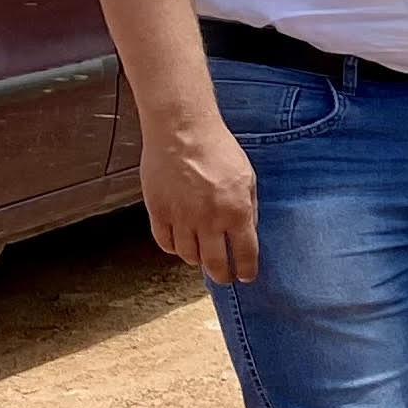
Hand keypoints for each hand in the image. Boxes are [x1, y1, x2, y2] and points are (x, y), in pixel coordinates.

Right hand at [142, 117, 260, 284]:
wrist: (182, 130)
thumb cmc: (218, 149)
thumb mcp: (247, 178)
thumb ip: (249, 209)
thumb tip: (247, 233)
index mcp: (236, 212)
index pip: (244, 255)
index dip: (245, 270)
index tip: (245, 276)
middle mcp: (209, 220)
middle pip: (215, 264)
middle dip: (222, 276)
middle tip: (224, 277)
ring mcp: (181, 217)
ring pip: (188, 256)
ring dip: (197, 261)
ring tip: (202, 257)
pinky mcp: (158, 211)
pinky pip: (165, 242)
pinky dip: (173, 248)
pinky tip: (180, 244)